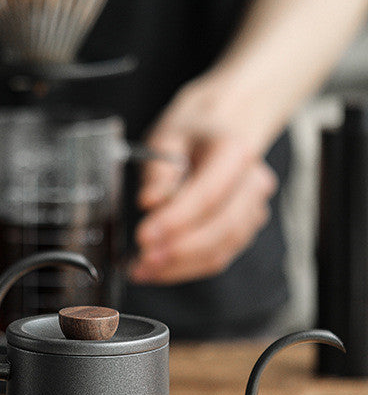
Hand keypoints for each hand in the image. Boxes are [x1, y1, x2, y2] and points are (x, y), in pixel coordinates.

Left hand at [128, 83, 277, 284]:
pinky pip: (219, 255)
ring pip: (222, 249)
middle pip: (220, 229)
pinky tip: (157, 270)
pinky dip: (187, 268)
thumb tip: (149, 203)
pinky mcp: (244, 228)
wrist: (225, 124)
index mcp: (235, 152)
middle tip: (142, 260)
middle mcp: (253, 183)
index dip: (175, 221)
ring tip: (143, 270)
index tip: (143, 236)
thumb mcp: (166, 136)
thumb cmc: (195, 129)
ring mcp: (253, 208)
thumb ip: (158, 171)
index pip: (208, 195)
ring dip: (180, 266)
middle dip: (178, 251)